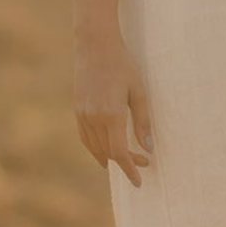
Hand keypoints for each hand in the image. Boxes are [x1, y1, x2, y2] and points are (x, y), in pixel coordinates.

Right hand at [72, 31, 154, 186]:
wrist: (94, 45)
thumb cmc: (122, 65)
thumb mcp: (139, 91)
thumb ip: (143, 121)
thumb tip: (148, 148)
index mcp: (112, 114)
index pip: (120, 153)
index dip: (130, 169)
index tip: (139, 181)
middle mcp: (94, 118)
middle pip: (108, 152)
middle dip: (125, 162)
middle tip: (142, 162)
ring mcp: (82, 114)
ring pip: (95, 147)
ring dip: (110, 157)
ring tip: (124, 161)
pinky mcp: (77, 109)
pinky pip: (85, 137)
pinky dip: (94, 148)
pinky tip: (103, 152)